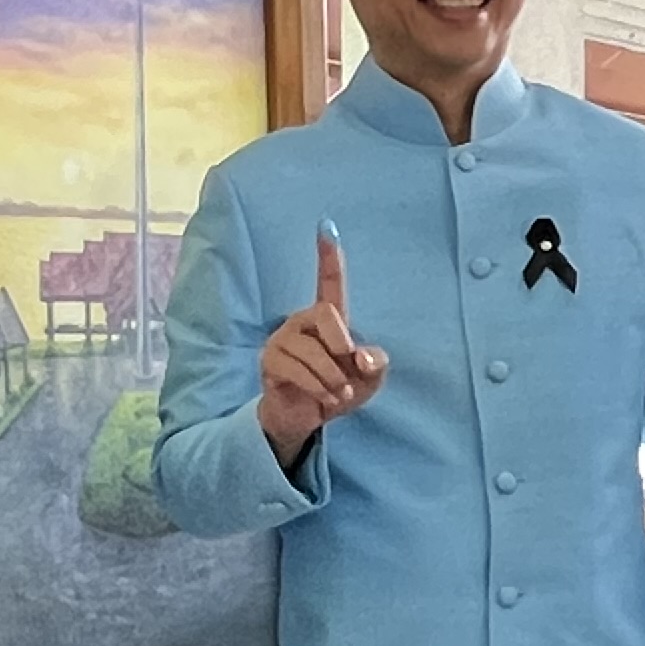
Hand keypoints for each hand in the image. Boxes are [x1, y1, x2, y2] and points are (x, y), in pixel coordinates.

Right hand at [255, 225, 387, 464]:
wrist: (307, 419)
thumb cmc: (338, 390)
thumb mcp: (369, 379)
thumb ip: (375, 364)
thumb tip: (362, 357)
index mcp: (327, 319)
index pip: (329, 282)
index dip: (329, 256)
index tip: (326, 226)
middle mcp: (301, 322)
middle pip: (326, 313)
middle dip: (343, 346)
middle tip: (349, 373)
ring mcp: (281, 340)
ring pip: (314, 351)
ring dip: (334, 379)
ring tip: (338, 394)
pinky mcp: (269, 362)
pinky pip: (298, 371)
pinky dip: (319, 390)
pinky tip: (326, 400)